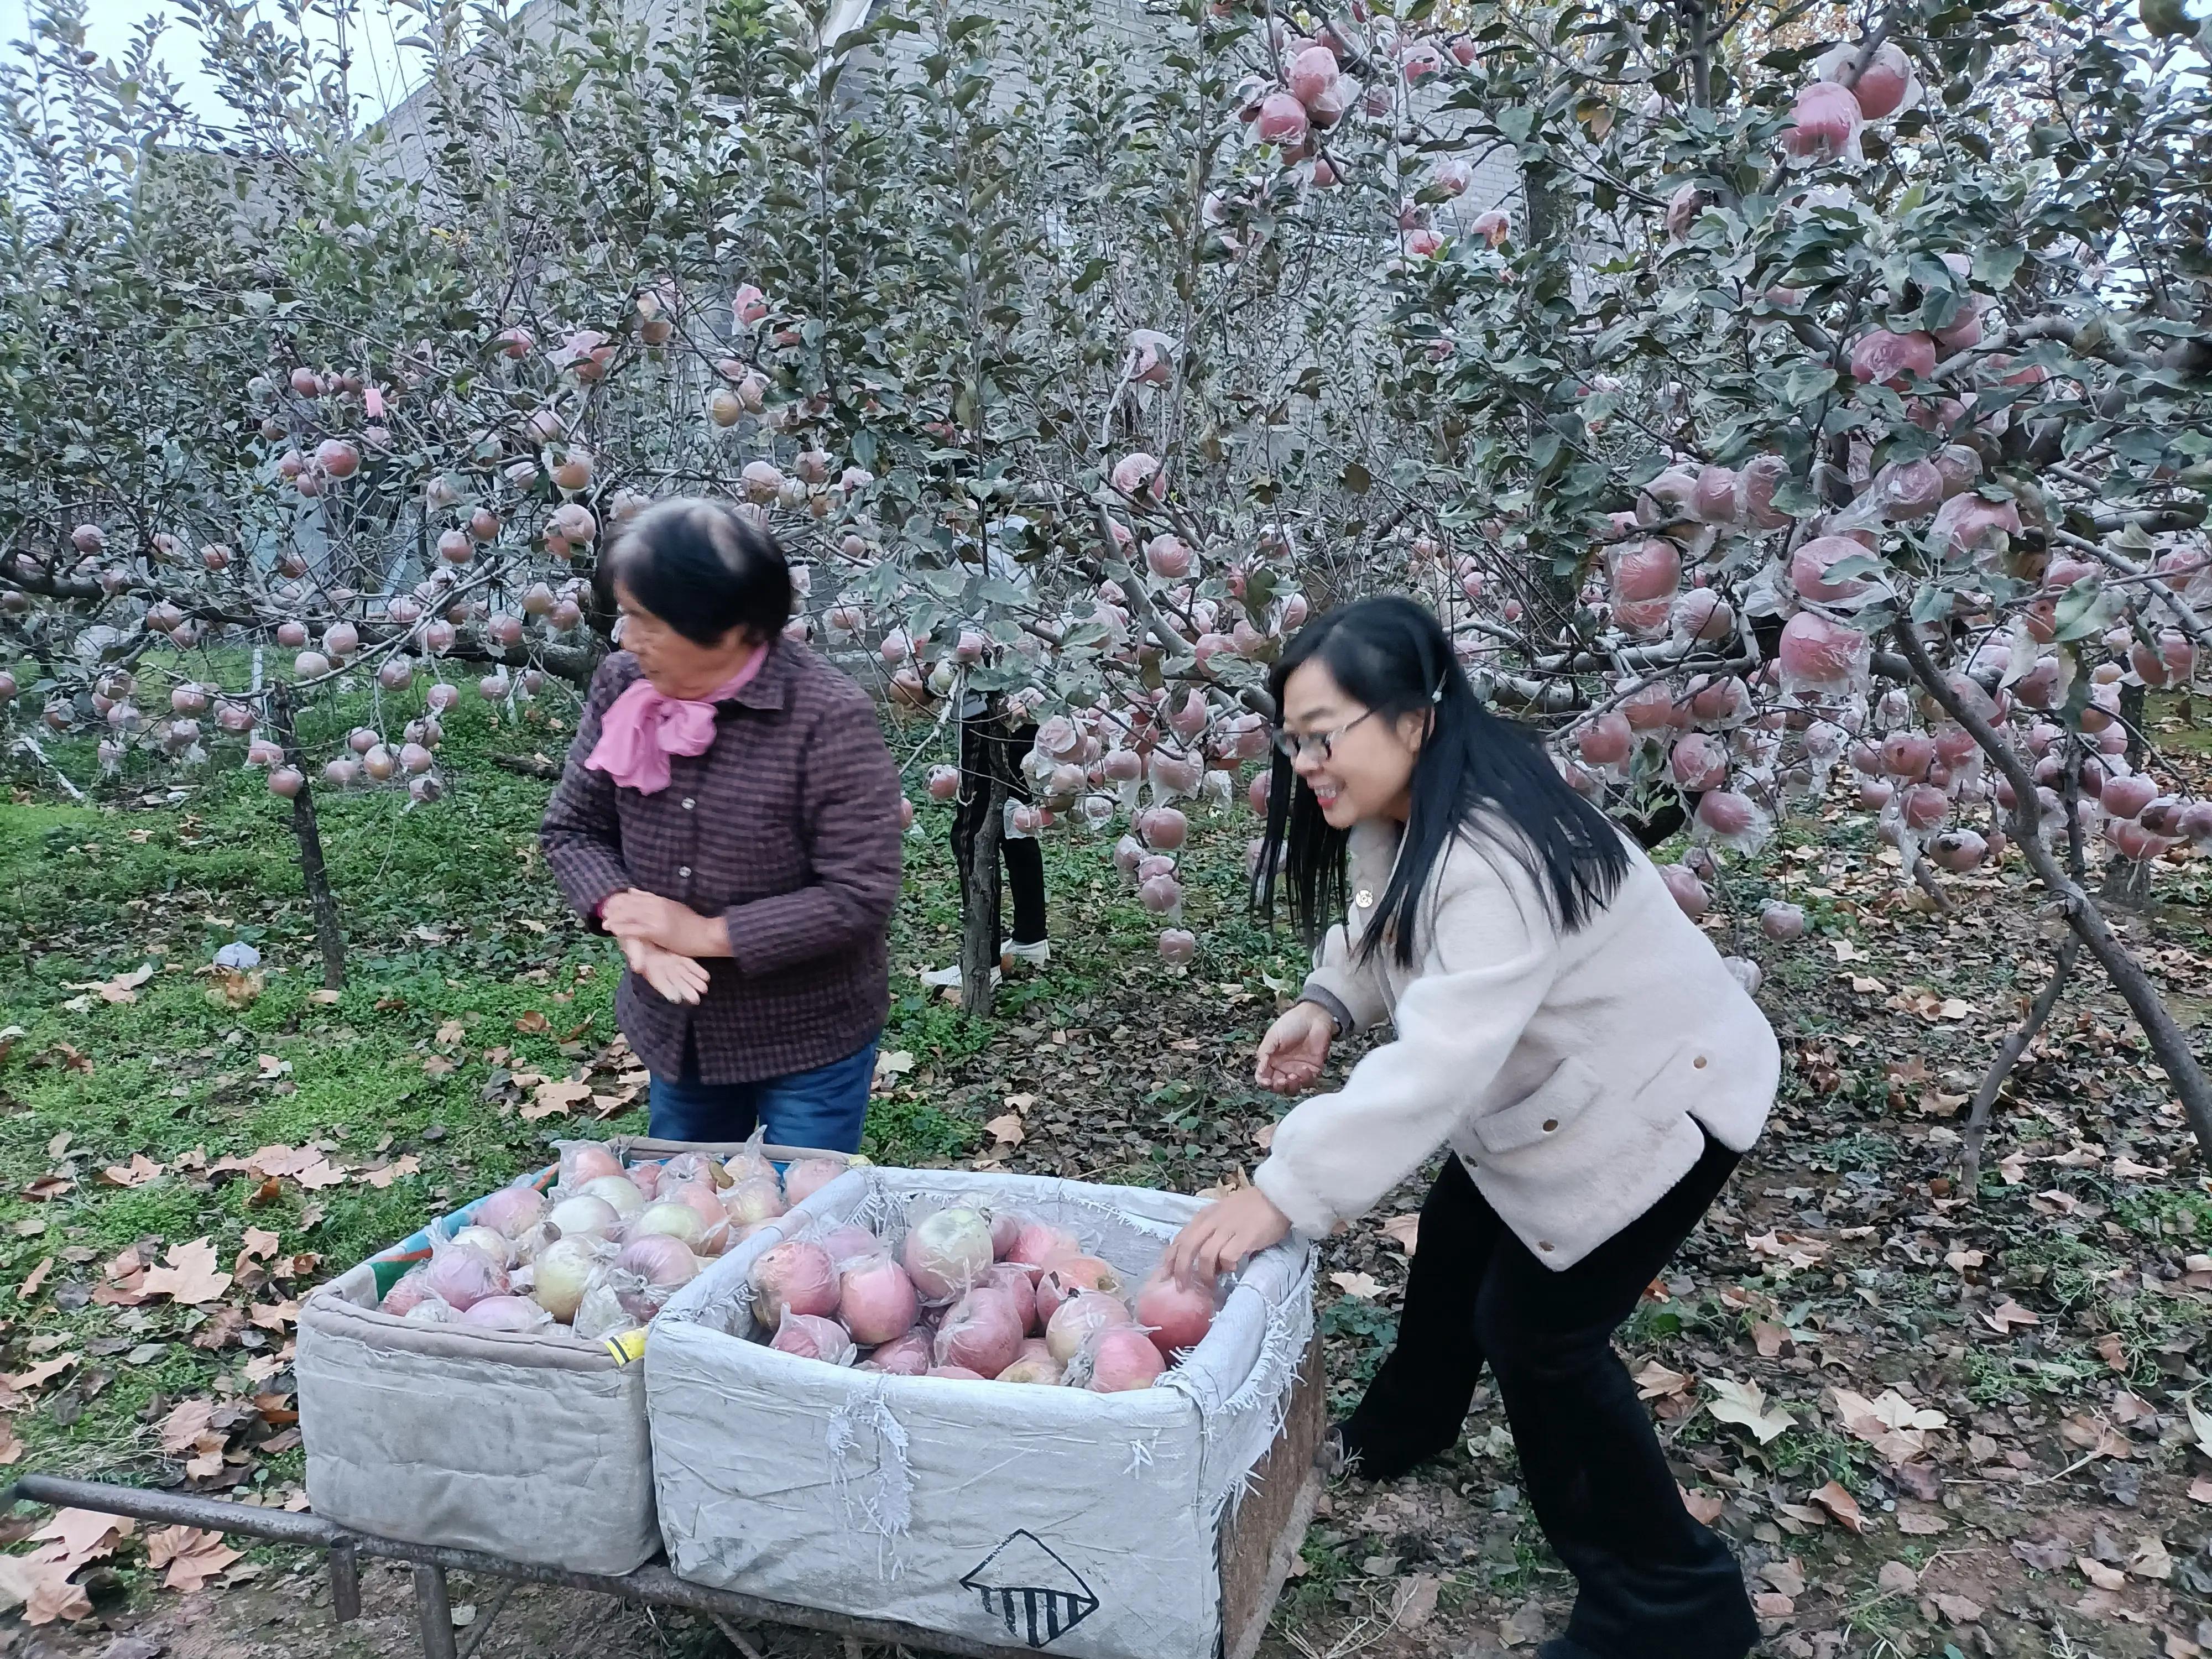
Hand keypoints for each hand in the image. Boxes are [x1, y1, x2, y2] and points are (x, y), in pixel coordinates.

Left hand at [602, 888, 727, 957]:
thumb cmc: (694, 924)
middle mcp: (657, 906)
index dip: (622, 900)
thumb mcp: (676, 907)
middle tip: (603, 913)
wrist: (706, 934)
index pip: (637, 897)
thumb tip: (638, 892)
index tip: (611, 904)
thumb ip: (657, 901)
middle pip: (630, 904)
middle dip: (616, 909)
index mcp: (661, 900)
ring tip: (604, 924)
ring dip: (616, 919)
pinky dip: (623, 929)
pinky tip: (614, 932)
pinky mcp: (657, 931)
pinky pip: (635, 929)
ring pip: (630, 916)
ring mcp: (656, 918)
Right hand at [621, 935, 710, 1003]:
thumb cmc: (633, 936)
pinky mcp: (676, 955)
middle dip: (684, 990)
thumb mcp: (632, 942)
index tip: (676, 998)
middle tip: (696, 1000)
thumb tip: (637, 968)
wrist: (640, 925)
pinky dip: (696, 970)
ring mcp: (669, 962)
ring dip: (693, 982)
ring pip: (682, 974)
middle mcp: (659, 968)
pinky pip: (687, 964)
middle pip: (673, 981)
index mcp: (647, 968)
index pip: (657, 981)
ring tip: (704, 989)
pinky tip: (706, 977)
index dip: (666, 989)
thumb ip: (635, 955)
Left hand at [1163, 1186, 1291, 1285]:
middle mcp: (1212, 1221)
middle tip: (1182, 1287)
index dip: (1170, 1258)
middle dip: (1180, 1270)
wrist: (1276, 1198)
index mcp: (1204, 1216)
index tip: (1164, 1275)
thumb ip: (1210, 1233)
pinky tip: (1232, 1269)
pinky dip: (1226, 1267)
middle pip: (1187, 1248)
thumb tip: (1204, 1263)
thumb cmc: (1251, 1209)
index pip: (1180, 1238)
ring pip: (1204, 1255)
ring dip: (1205, 1273)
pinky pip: (1227, 1257)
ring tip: (1210, 1284)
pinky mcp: (1244, 1237)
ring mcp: (1227, 1228)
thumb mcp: (1223, 1215)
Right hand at [1256, 1000, 1333, 1093]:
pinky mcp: (1313, 1070)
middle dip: (1278, 1087)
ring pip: (1293, 1088)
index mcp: (1272, 1060)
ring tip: (1293, 1076)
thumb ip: (1264, 1054)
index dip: (1264, 1083)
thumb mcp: (1273, 1037)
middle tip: (1281, 1081)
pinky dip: (1305, 1079)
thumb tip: (1259, 1071)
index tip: (1267, 1082)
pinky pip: (1309, 1082)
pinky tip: (1305, 1069)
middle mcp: (1284, 1068)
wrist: (1314, 1017)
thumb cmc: (1291, 1023)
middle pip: (1278, 1087)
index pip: (1264, 1077)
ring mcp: (1298, 1070)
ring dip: (1292, 1086)